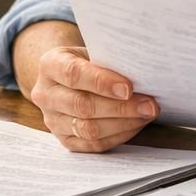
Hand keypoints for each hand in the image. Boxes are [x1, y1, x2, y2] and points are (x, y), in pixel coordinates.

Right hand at [25, 46, 157, 151]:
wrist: (68, 76)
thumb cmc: (89, 60)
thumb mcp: (95, 50)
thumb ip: (112, 61)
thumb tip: (145, 76)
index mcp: (50, 65)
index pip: (73, 74)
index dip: (102, 82)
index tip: (128, 88)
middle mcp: (45, 94)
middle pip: (82, 105)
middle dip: (121, 108)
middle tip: (150, 106)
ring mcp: (52, 120)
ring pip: (88, 129)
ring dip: (123, 124)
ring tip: (147, 114)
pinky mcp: (64, 139)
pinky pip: (92, 144)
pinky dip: (118, 136)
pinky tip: (136, 125)